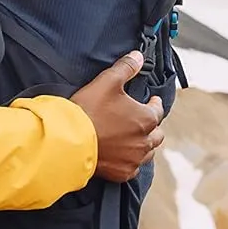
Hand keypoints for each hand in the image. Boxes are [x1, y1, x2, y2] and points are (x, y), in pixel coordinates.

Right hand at [70, 52, 164, 181]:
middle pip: (157, 134)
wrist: (69, 140)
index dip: (154, 103)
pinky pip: (133, 168)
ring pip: (147, 153)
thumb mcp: (107, 82)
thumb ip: (125, 68)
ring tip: (134, 139)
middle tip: (144, 121)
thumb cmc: (88, 110)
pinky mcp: (122, 172)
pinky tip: (123, 156)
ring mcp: (133, 158)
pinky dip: (130, 161)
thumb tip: (139, 56)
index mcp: (145, 118)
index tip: (152, 100)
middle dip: (152, 126)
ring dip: (143, 145)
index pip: (158, 110)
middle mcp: (144, 141)